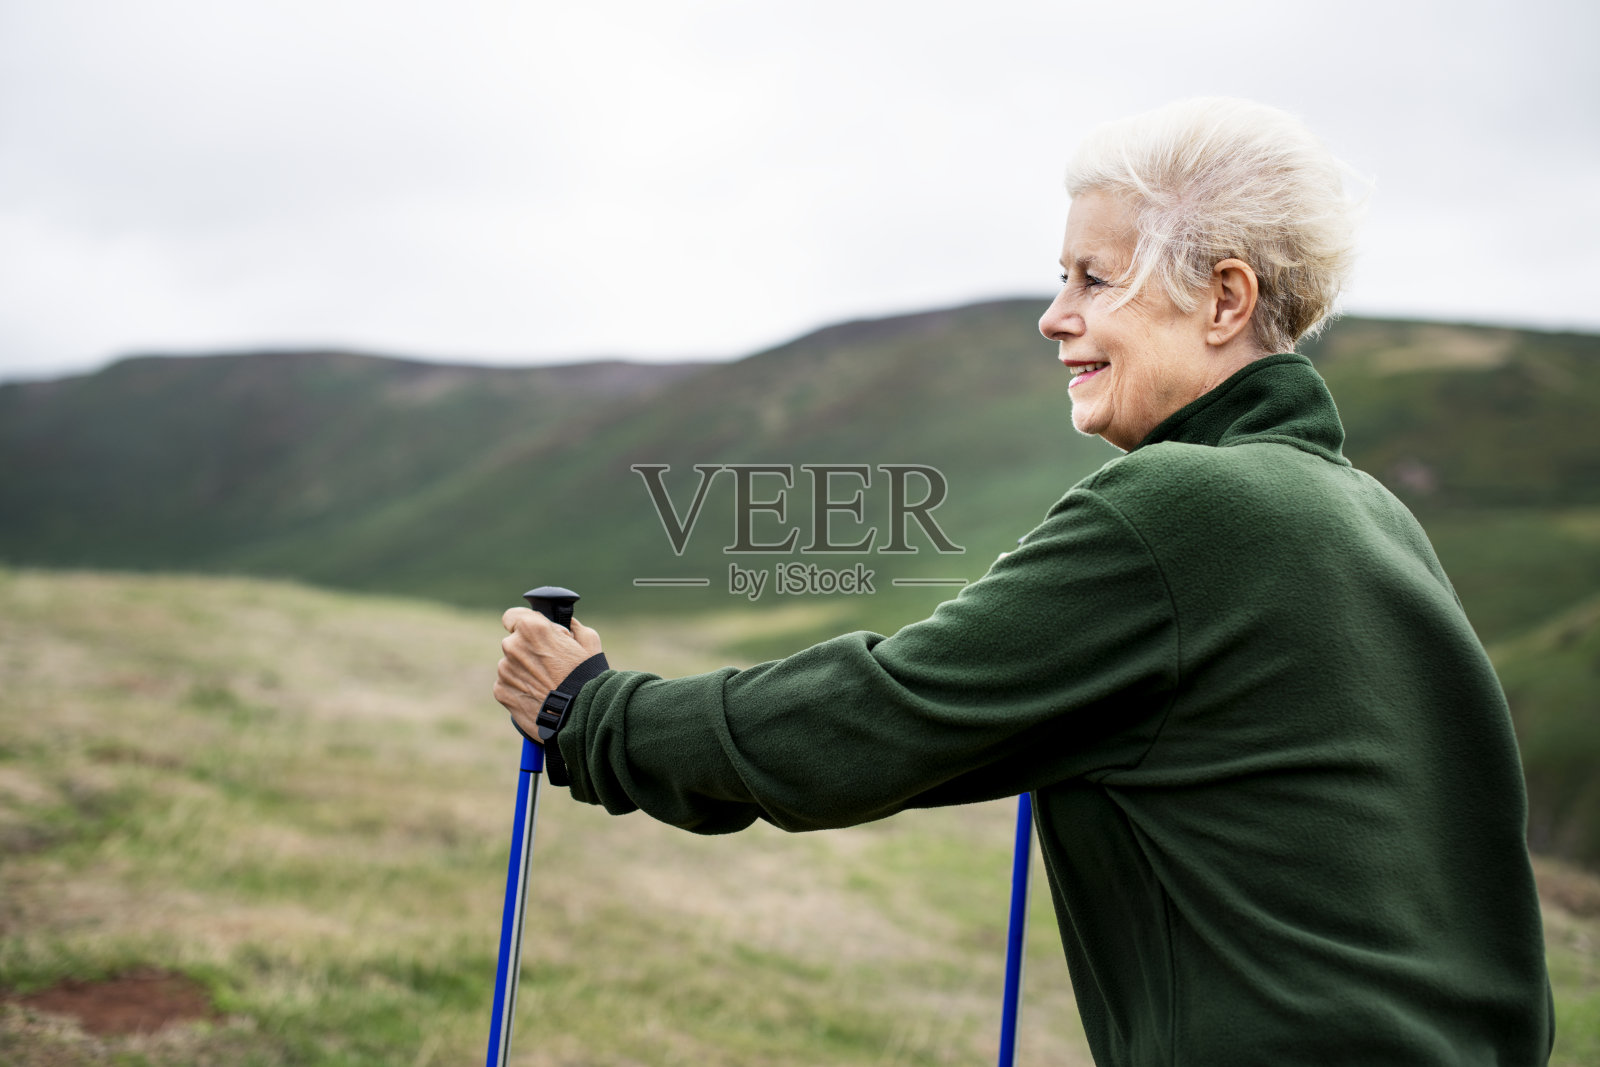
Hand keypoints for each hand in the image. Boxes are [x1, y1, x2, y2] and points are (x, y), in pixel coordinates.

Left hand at [494, 608, 604, 740]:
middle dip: (527, 650)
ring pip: (511, 665)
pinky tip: (538, 696)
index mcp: (532, 628)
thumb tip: (566, 622)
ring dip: (524, 671)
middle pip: (513, 642)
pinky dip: (519, 688)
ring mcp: (504, 669)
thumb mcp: (589, 642)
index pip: (511, 616)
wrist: (579, 717)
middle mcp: (512, 646)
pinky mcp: (501, 691)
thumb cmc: (587, 677)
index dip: (522, 623)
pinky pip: (507, 684)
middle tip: (548, 665)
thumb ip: (572, 626)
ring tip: (546, 685)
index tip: (531, 634)